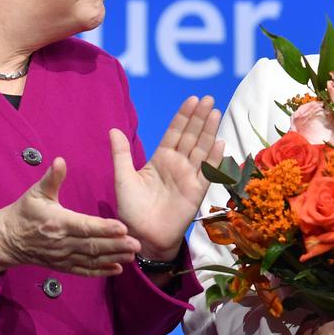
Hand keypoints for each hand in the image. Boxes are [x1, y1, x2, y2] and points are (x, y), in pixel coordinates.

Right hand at [0, 157, 140, 275]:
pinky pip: (84, 271)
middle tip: (136, 244)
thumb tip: (60, 160)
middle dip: (116, 245)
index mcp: (58, 222)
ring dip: (113, 258)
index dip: (104, 228)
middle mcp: (62, 242)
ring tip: (132, 255)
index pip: (84, 226)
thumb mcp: (35, 193)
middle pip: (92, 246)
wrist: (6, 240)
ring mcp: (62, 257)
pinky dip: (100, 272)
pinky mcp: (62, 266)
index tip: (122, 227)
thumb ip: (51, 178)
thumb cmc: (23, 212)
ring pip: (91, 259)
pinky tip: (117, 269)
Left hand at [111, 95, 223, 259]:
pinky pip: (207, 173)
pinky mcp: (196, 192)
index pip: (174, 132)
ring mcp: (189, 177)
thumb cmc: (131, 209)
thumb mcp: (123, 178)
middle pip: (191, 136)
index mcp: (160, 159)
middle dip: (199, 118)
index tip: (192, 99)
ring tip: (215, 113)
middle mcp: (177, 164)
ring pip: (201, 149)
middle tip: (209, 99)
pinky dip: (214, 159)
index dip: (183, 116)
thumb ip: (121, 154)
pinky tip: (220, 143)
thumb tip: (113, 130)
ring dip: (209, 132)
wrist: (142, 236)